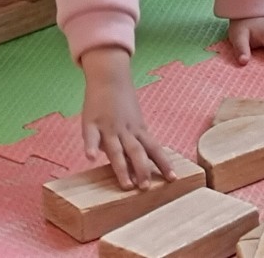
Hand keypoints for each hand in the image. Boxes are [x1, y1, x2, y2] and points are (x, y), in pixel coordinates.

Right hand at [81, 46, 175, 189]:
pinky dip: (91, 147)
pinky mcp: (91, 123)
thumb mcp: (135, 120)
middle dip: (142, 169)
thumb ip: (136, 141)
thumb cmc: (122, 102)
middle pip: (136, 151)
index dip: (163, 163)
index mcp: (138, 129)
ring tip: (126, 185)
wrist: (109, 76)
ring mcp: (108, 127)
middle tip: (145, 187)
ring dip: (121, 168)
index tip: (173, 179)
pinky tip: (91, 158)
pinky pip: (91, 137)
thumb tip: (141, 167)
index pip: (154, 148)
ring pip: (116, 149)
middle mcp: (125, 130)